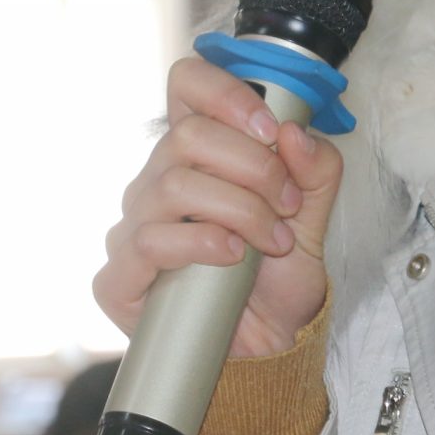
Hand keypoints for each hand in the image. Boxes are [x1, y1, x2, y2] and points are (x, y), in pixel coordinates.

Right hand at [92, 55, 344, 357]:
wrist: (268, 350)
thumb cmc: (275, 280)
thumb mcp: (312, 218)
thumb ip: (316, 170)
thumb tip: (294, 132)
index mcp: (196, 155)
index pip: (186, 85)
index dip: (225, 92)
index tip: (270, 126)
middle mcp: (156, 183)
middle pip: (186, 135)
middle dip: (253, 166)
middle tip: (285, 203)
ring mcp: (132, 229)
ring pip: (173, 184)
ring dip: (238, 209)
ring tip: (270, 241)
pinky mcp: (119, 279)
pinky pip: (149, 242)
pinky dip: (200, 244)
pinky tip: (231, 258)